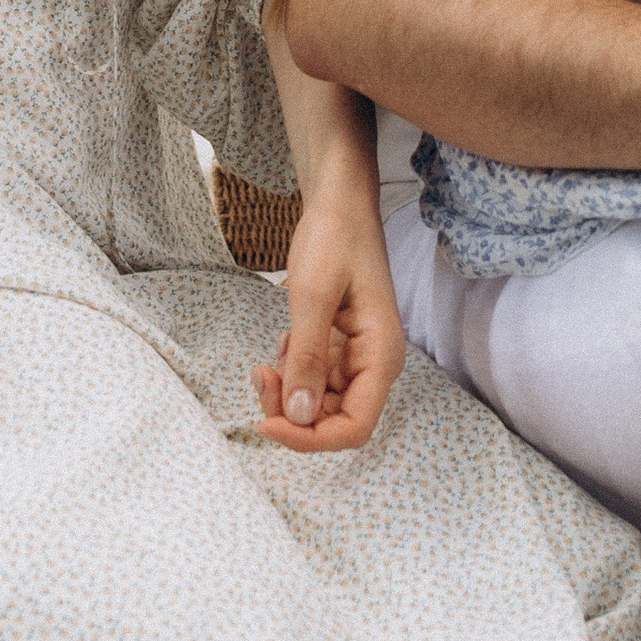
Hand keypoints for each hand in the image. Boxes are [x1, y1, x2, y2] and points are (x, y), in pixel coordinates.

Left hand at [253, 177, 406, 452]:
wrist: (338, 202)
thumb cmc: (333, 239)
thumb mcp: (312, 296)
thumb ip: (307, 358)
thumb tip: (299, 416)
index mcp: (381, 357)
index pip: (354, 428)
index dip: (311, 438)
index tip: (268, 421)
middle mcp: (373, 364)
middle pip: (333, 420)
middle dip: (292, 411)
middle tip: (260, 374)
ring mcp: (355, 357)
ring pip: (319, 403)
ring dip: (288, 390)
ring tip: (273, 350)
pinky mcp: (339, 347)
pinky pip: (312, 378)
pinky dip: (291, 369)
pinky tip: (286, 337)